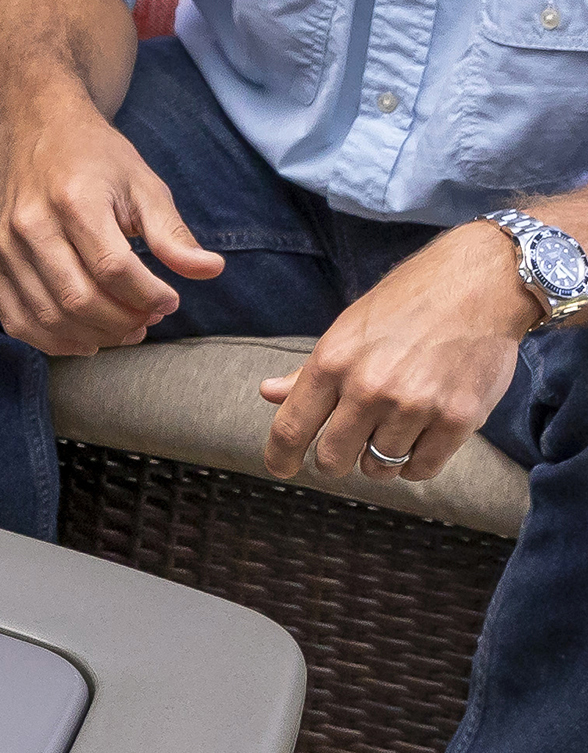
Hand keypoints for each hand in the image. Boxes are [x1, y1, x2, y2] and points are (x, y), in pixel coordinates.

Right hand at [0, 92, 223, 353]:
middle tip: (149, 320)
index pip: (114, 269)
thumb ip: (172, 233)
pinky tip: (85, 338)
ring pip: (48, 316)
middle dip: (124, 321)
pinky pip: (17, 320)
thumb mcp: (144, 185)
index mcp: (75, 200)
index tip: (171, 301)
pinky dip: (52, 341)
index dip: (148, 296)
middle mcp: (32, 225)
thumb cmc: (96, 160)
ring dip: (94, 335)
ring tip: (124, 330)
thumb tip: (209, 270)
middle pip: (79, 299)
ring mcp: (4, 246)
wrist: (35, 133)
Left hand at [257, 223, 531, 483]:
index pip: (291, 429)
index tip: (282, 468)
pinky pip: (422, 469)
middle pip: (333, 459)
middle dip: (335, 460)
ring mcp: (415, 406)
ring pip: (379, 467)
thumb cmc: (409, 302)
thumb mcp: (349, 328)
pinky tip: (419, 440)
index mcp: (332, 363)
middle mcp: (370, 388)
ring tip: (391, 432)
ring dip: (380, 459)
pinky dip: (416, 463)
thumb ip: (309, 370)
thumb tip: (268, 393)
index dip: (280, 458)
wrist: (483, 283)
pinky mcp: (458, 419)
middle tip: (348, 448)